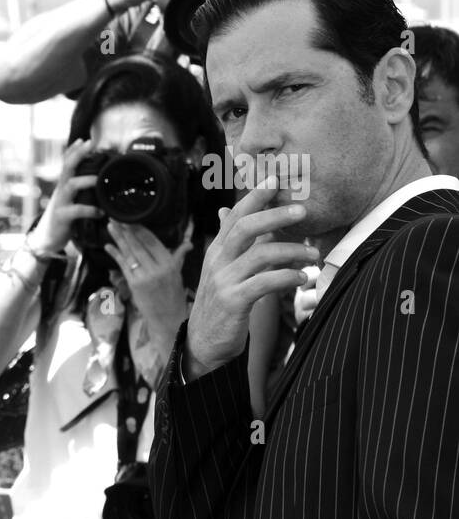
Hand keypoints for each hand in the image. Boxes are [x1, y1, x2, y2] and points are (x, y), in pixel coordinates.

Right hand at [31, 138, 104, 253]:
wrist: (45, 239)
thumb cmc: (62, 218)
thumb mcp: (68, 201)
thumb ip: (79, 191)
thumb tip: (98, 181)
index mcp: (63, 185)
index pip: (66, 162)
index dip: (74, 150)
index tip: (85, 139)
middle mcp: (60, 190)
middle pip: (67, 167)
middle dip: (78, 154)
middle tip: (90, 144)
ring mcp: (60, 202)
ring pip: (72, 184)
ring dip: (87, 180)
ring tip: (99, 180)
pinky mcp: (62, 216)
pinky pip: (77, 210)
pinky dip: (91, 210)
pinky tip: (101, 212)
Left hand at [104, 219, 193, 336]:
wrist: (168, 318)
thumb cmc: (173, 296)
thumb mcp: (178, 274)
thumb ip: (179, 257)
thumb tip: (187, 244)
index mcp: (170, 263)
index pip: (153, 242)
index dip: (140, 230)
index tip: (131, 219)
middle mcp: (158, 268)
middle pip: (139, 245)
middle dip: (126, 230)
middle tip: (116, 217)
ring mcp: (145, 277)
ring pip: (130, 254)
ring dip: (118, 239)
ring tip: (110, 226)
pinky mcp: (134, 285)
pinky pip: (123, 266)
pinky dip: (115, 255)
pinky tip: (108, 246)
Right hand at [184, 178, 317, 379]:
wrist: (205, 342)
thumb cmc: (221, 302)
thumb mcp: (222, 268)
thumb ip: (230, 241)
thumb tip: (224, 210)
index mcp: (217, 250)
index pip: (234, 215)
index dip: (255, 195)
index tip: (276, 177)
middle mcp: (217, 260)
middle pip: (245, 227)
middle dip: (275, 214)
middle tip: (303, 210)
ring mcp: (224, 281)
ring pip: (260, 254)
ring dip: (292, 251)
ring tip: (313, 254)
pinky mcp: (233, 302)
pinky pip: (264, 283)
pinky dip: (287, 277)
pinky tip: (302, 278)